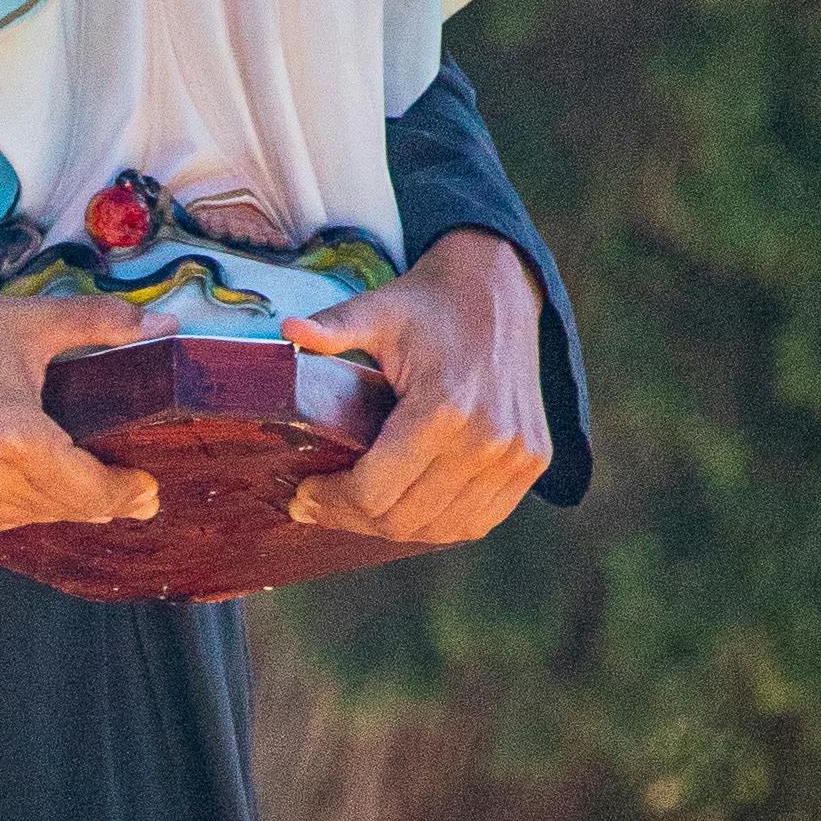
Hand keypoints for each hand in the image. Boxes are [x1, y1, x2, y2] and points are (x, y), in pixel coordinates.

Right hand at [0, 277, 165, 539]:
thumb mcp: (30, 322)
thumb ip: (101, 325)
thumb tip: (164, 325)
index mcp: (13, 436)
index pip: (87, 489)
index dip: (124, 494)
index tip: (146, 491)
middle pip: (57, 509)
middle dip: (93, 500)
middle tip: (121, 492)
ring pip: (18, 521)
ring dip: (44, 504)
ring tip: (61, 482)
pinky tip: (7, 483)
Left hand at [290, 231, 550, 551]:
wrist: (498, 291)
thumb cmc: (428, 305)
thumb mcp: (378, 309)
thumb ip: (335, 326)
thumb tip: (288, 329)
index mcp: (444, 408)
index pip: (374, 491)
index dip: (330, 501)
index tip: (303, 495)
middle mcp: (487, 440)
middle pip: (403, 518)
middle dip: (351, 519)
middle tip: (318, 506)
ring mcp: (516, 456)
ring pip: (440, 530)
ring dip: (392, 529)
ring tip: (358, 510)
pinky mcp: (532, 462)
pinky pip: (478, 521)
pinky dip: (438, 526)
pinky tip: (406, 510)